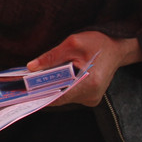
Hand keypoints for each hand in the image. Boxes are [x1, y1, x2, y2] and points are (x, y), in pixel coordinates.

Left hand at [26, 31, 141, 107]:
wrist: (117, 48)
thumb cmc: (97, 43)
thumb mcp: (72, 43)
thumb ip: (51, 57)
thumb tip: (31, 68)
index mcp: (88, 83)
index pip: (58, 96)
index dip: (40, 93)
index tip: (24, 90)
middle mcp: (91, 96)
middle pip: (59, 97)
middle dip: (44, 89)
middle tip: (27, 82)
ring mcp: (91, 99)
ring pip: (63, 97)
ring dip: (53, 88)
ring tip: (41, 77)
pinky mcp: (90, 98)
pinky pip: (70, 95)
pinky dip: (61, 87)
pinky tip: (56, 78)